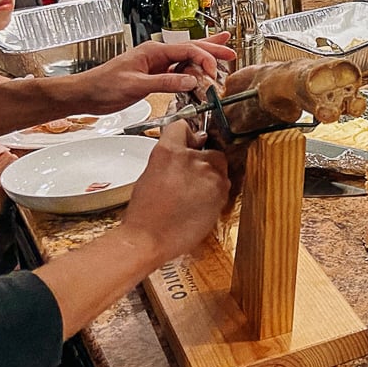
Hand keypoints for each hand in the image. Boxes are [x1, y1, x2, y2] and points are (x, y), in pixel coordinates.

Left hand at [75, 34, 235, 111]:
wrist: (85, 94)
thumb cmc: (103, 86)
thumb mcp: (136, 86)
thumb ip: (165, 83)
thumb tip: (191, 82)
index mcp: (153, 51)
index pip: (188, 50)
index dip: (205, 59)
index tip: (214, 73)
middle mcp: (156, 54)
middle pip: (190, 48)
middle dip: (212, 49)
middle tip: (231, 51)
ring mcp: (155, 64)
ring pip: (186, 57)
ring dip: (204, 57)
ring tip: (222, 52)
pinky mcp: (152, 74)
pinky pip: (178, 69)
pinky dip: (192, 69)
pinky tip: (199, 70)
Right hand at [121, 120, 228, 260]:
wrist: (148, 239)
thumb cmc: (144, 213)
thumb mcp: (150, 175)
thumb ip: (169, 160)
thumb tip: (182, 157)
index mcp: (168, 151)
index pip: (181, 127)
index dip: (187, 135)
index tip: (190, 140)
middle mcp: (191, 158)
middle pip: (209, 149)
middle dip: (204, 160)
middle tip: (192, 178)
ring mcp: (209, 174)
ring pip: (220, 166)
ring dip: (212, 176)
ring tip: (196, 195)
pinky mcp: (221, 191)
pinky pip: (224, 184)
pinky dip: (216, 191)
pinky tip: (202, 204)